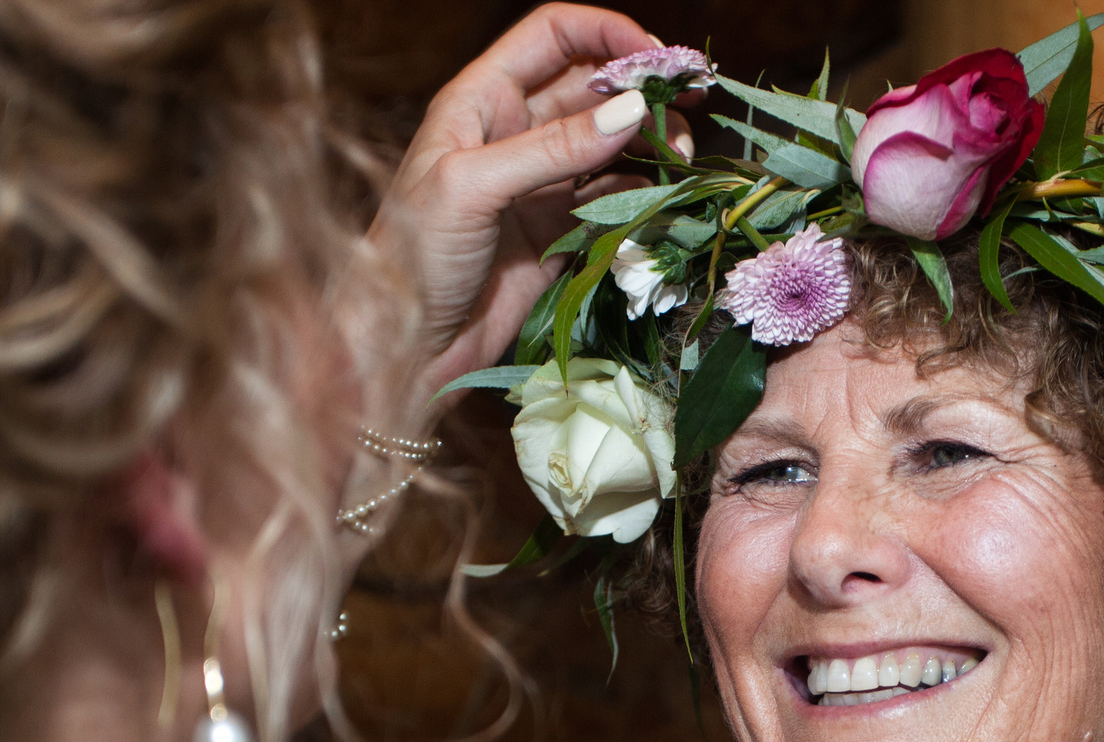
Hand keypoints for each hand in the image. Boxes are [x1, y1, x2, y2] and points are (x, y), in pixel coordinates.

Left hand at [361, 5, 693, 428]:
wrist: (408, 346)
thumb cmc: (413, 256)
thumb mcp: (473, 186)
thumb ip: (553, 148)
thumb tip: (632, 112)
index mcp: (482, 100)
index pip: (553, 35)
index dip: (607, 33)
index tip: (659, 57)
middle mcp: (515, 132)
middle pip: (593, 86)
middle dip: (644, 89)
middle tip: (695, 103)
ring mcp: (541, 183)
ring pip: (611, 142)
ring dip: (652, 141)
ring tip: (685, 158)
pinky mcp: (561, 232)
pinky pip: (613, 198)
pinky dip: (644, 192)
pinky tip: (665, 196)